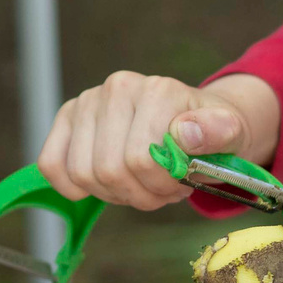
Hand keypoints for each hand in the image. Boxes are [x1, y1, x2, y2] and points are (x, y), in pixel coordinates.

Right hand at [38, 72, 279, 208]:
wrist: (200, 121)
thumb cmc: (212, 133)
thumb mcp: (231, 134)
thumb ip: (218, 132)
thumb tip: (186, 133)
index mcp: (158, 90)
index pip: (141, 160)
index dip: (160, 185)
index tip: (181, 184)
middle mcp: (118, 87)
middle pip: (109, 170)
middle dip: (139, 194)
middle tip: (162, 190)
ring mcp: (88, 101)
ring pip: (82, 173)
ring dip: (114, 194)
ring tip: (141, 185)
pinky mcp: (68, 117)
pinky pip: (52, 163)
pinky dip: (74, 186)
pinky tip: (103, 185)